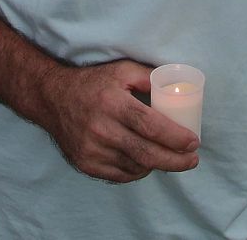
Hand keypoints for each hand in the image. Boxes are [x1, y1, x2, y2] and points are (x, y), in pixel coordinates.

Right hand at [37, 60, 199, 183]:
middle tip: (192, 159)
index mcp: (112, 103)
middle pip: (146, 153)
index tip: (194, 142)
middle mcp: (101, 129)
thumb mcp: (122, 70)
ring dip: (158, 165)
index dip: (176, 137)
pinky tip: (146, 162)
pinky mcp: (86, 163)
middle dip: (175, 160)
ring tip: (170, 157)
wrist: (53, 99)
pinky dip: (138, 170)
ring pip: (135, 166)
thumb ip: (149, 77)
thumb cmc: (93, 83)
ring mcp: (92, 149)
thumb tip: (179, 86)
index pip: (151, 126)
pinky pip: (120, 175)